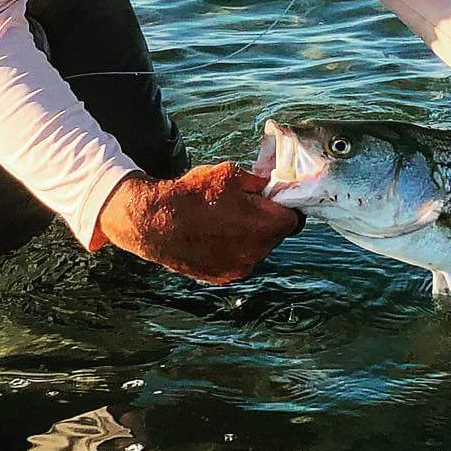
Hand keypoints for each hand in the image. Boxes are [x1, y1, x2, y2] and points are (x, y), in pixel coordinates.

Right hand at [97, 163, 302, 283]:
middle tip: (246, 207)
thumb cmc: (193, 195)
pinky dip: (233, 249)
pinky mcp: (223, 277)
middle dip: (266, 221)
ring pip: (257, 249)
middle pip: (275, 235)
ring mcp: (240, 267)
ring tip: (225, 221)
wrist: (156, 222)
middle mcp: (257, 252)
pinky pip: (238, 260)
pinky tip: (214, 235)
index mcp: (265, 225)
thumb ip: (257, 181)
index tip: (274, 200)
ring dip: (250, 236)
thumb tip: (268, 185)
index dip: (285, 206)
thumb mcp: (230, 174)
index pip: (294, 219)